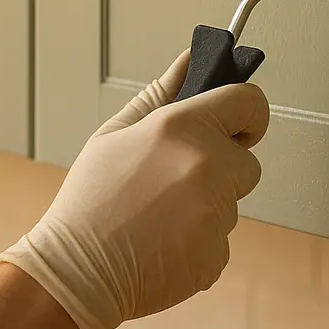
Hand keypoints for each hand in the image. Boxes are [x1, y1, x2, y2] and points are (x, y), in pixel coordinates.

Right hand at [0, 51, 269, 328]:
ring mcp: (216, 213)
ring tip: (157, 216)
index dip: (247, 113)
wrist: (78, 270)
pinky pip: (221, 240)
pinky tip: (163, 242)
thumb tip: (190, 58)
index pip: (250, 103)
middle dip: (222, 168)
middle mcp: (207, 166)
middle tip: (172, 181)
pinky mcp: (217, 254)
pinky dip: (198, 242)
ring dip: (206, 207)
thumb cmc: (90, 199)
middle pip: (246, 161)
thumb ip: (162, 92)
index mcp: (183, 128)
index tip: (237, 125)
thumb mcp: (115, 133)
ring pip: (231, 203)